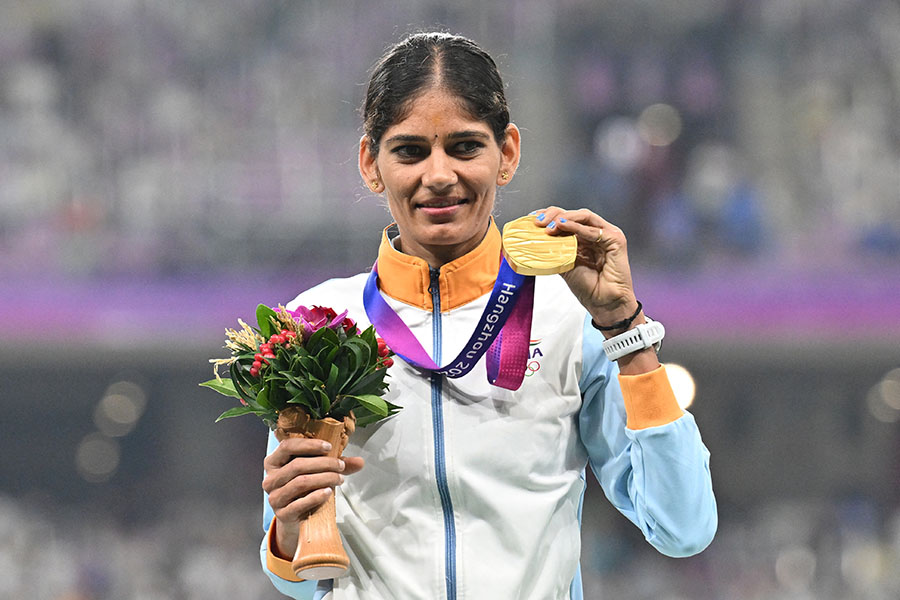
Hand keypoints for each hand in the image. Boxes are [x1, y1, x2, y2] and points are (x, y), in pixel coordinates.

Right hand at [262, 437, 363, 557]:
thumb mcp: (315, 471)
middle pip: (297, 465)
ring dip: (324, 478)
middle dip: (323, 463)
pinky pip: (300, 503)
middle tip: (341, 466)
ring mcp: (274, 497)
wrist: (295, 517)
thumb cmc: (304, 488)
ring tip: (339, 479)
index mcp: (273, 462)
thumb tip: (359, 462)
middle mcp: (270, 479)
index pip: (287, 446)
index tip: (328, 447)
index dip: (309, 445)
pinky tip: (328, 492)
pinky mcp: (281, 514)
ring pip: (301, 482)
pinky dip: (316, 496)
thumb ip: (335, 464)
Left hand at [531, 207, 638, 327]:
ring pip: (584, 217)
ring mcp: (606, 235)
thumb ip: (555, 250)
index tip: (532, 219)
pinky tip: (564, 227)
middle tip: (539, 222)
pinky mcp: (616, 240)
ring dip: (565, 218)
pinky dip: (578, 227)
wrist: (604, 304)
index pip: (566, 219)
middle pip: (574, 214)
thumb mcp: (564, 265)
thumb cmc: (589, 288)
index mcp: (583, 238)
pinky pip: (594, 230)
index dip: (549, 216)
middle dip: (554, 215)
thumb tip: (535, 240)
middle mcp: (595, 233)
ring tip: (550, 226)